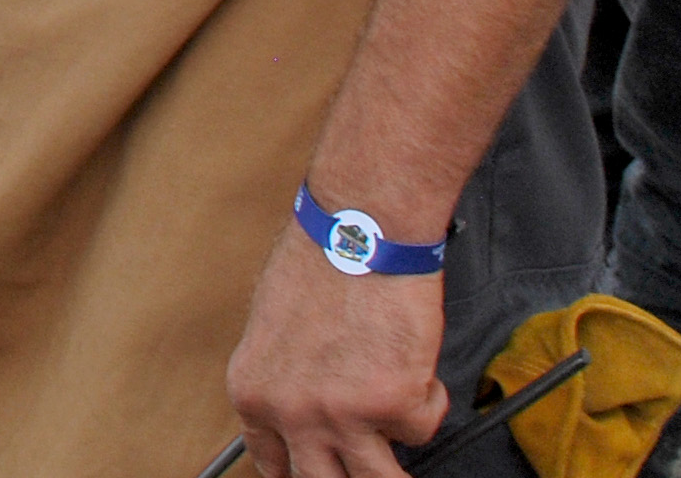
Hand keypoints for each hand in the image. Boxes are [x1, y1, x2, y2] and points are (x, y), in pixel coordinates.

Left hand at [227, 224, 446, 476]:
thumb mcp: (272, 327)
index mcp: (252, 391)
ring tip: (401, 441)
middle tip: (369, 458)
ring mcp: (341, 414)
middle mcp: (290, 411)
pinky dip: (428, 402)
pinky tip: (416, 363)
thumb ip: (284, 378)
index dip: (298, 472)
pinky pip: (422, 428)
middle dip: (348, 476)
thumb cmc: (320, 260)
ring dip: (395, 468)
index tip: (317, 471)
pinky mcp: (394, 404)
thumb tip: (305, 413)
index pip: (270, 464)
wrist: (359, 228)